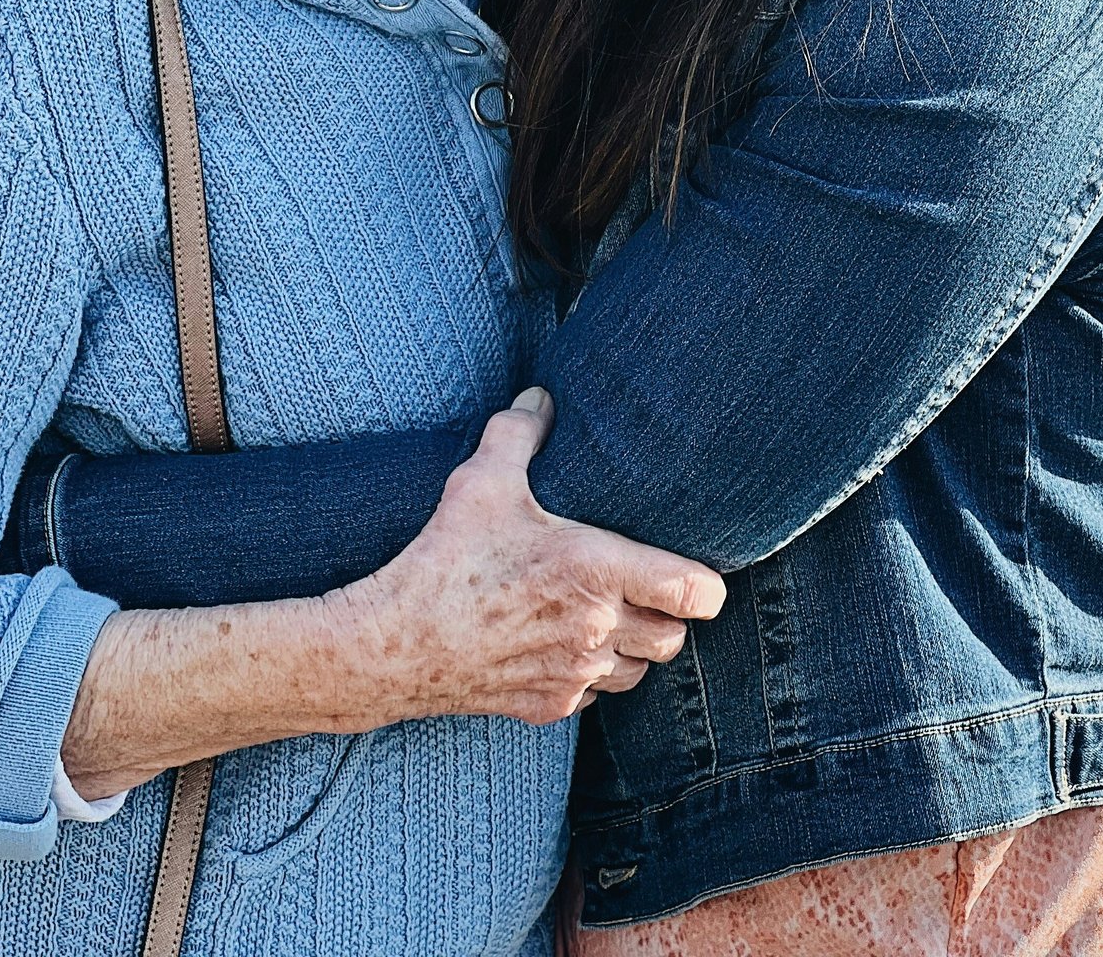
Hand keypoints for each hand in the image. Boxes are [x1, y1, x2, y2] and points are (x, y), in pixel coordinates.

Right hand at [323, 388, 726, 727]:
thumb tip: (541, 397)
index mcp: (596, 569)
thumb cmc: (446, 558)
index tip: (695, 572)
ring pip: (639, 670)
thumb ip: (519, 432)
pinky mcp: (550, 706)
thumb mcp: (482, 481)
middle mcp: (598, 629)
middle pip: (674, 638)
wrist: (396, 645)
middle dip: (666, 614)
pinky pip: (595, 694)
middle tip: (641, 585)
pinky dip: (592, 673)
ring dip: (633, 646)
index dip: (706, 585)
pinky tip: (561, 642)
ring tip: (604, 613)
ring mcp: (575, 674)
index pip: (694, 593)